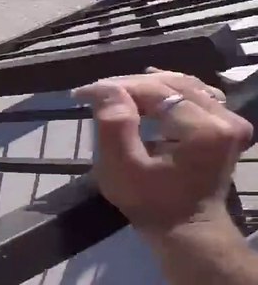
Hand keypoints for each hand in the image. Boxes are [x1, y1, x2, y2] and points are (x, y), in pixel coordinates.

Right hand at [73, 68, 252, 234]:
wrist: (187, 229)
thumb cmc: (151, 204)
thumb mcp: (122, 169)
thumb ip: (114, 125)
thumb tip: (104, 88)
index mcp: (202, 130)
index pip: (155, 91)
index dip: (117, 87)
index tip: (84, 93)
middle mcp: (223, 119)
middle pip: (171, 83)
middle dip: (130, 84)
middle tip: (97, 92)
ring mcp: (229, 121)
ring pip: (183, 85)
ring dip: (148, 86)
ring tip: (118, 93)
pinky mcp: (226, 125)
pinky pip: (196, 94)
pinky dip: (169, 91)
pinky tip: (148, 94)